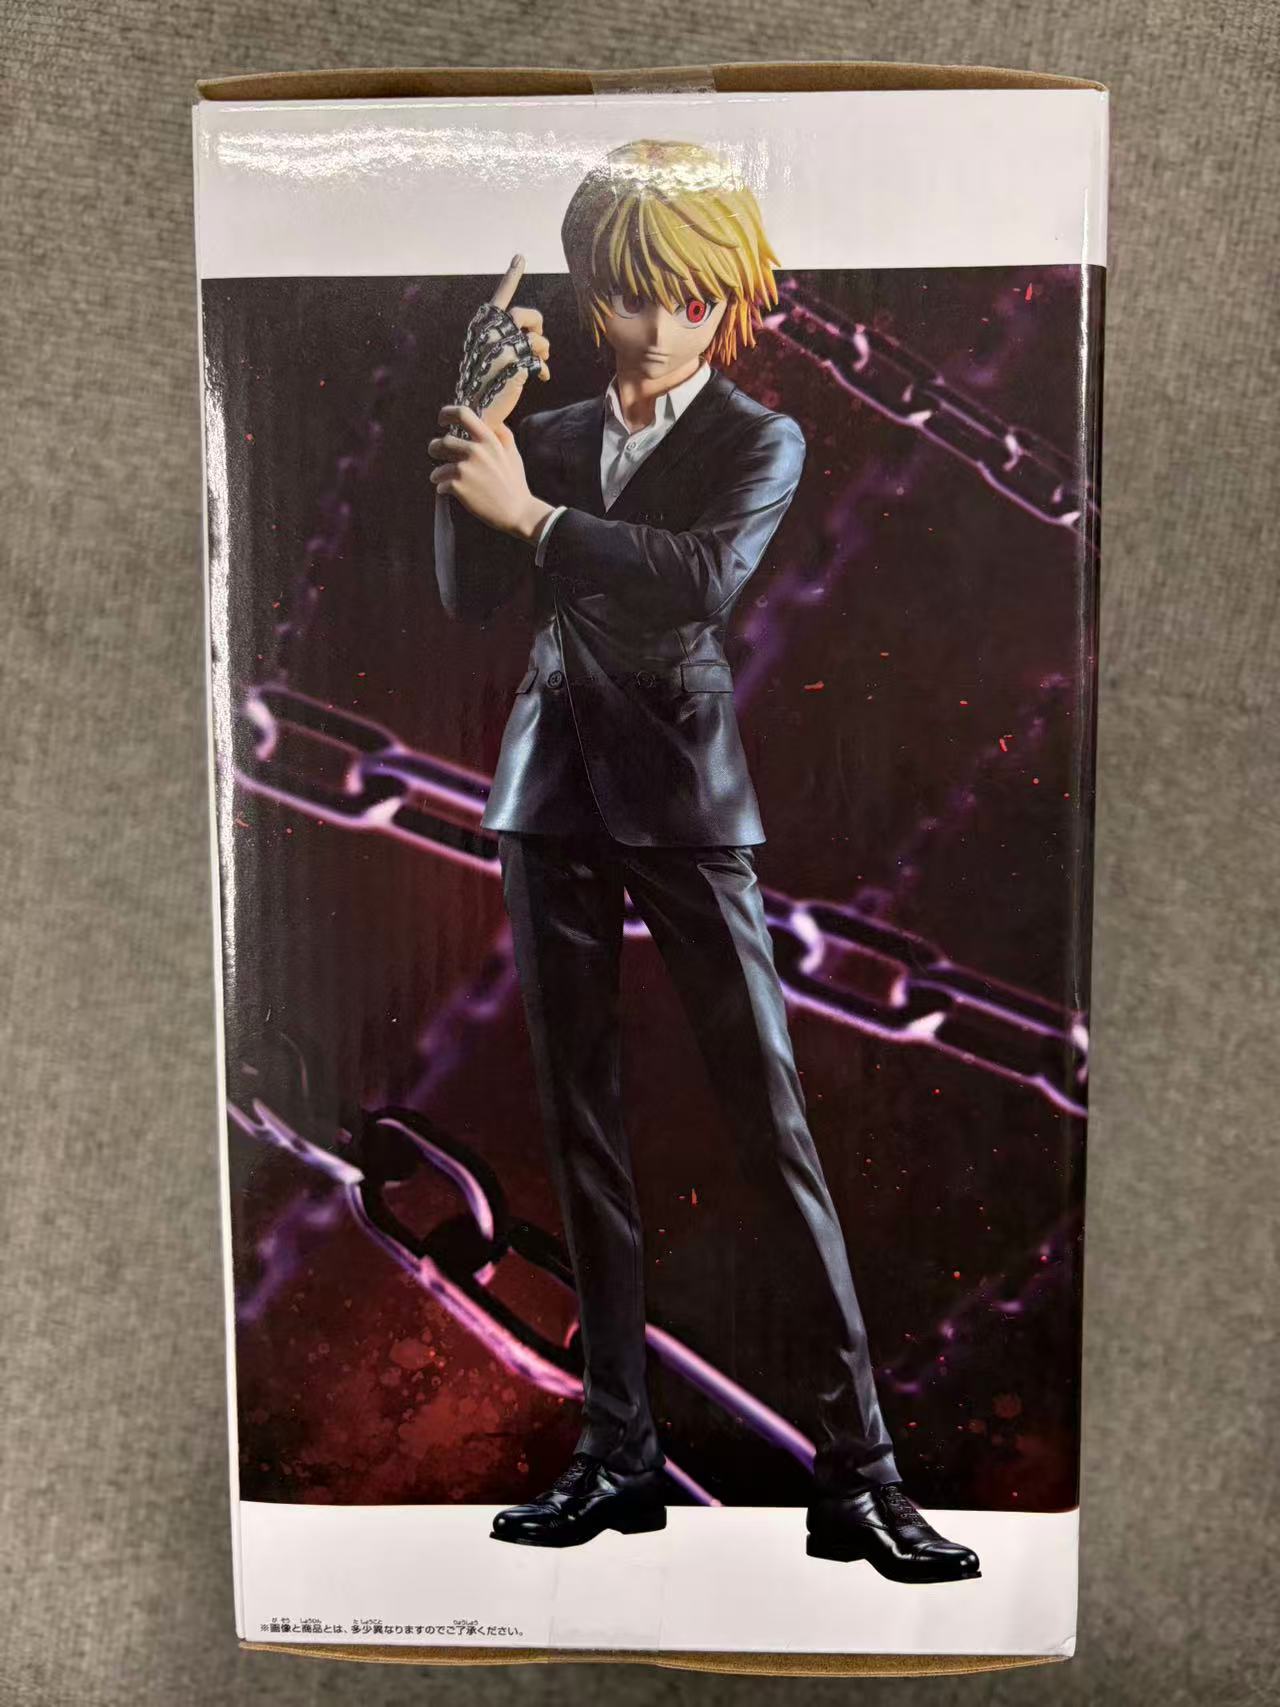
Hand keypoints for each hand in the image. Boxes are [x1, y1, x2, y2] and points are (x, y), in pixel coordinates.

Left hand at [428, 404, 553, 540]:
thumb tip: (491, 420)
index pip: (462, 414)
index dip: (447, 413)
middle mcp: (475, 451)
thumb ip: (501, 434)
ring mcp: (465, 469)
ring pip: (438, 466)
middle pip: (442, 442)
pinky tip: (449, 491)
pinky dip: (442, 488)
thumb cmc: (514, 482)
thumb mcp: (512, 453)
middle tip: (436, 454)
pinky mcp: (458, 487)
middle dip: (435, 449)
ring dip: (437, 472)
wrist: (517, 512)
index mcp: (488, 440)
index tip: (442, 420)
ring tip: (441, 477)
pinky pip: (440, 484)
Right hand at [477, 255, 550, 426]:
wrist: (476, 411)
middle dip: (538, 325)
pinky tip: (542, 377)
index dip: (510, 277)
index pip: (500, 298)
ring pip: (536, 339)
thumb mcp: (490, 354)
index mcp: (481, 328)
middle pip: (524, 315)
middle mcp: (489, 335)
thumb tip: (537, 335)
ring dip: (543, 350)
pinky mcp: (514, 366)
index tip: (520, 257)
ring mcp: (501, 350)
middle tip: (540, 337)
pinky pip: (538, 361)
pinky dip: (543, 369)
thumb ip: (507, 338)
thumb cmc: (485, 382)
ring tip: (542, 360)